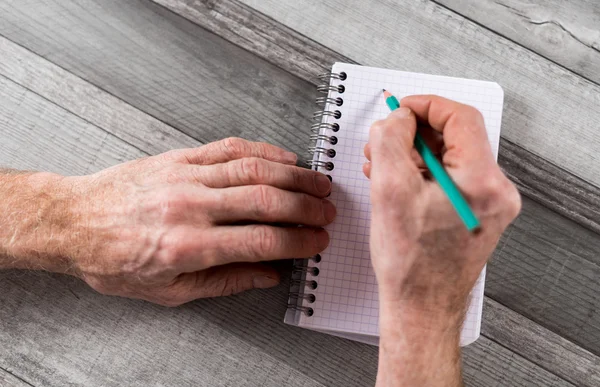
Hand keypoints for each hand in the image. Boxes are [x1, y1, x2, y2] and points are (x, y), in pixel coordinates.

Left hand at [1, 138, 334, 305]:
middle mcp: (191, 206)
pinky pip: (230, 149)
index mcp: (189, 245)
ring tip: (319, 183)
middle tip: (329, 212)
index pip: (262, 241)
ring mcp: (186, 176)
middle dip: (307, 207)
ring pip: (254, 170)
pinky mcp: (180, 157)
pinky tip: (284, 158)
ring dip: (294, 176)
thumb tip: (267, 276)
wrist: (74, 222)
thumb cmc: (113, 259)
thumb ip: (224, 281)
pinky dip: (263, 152)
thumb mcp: (168, 290)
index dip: (299, 241)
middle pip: (267, 201)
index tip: (317, 241)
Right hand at [365, 96, 520, 385]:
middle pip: (455, 138)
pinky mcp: (477, 216)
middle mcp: (495, 192)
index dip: (426, 105)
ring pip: (450, 159)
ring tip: (381, 164)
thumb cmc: (410, 265)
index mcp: (482, 181)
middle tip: (383, 139)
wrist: (420, 309)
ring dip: (414, 155)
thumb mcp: (390, 190)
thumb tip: (396, 119)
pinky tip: (396, 182)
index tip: (401, 108)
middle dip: (413, 133)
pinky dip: (423, 174)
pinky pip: (451, 180)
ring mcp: (489, 206)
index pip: (460, 117)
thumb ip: (391, 141)